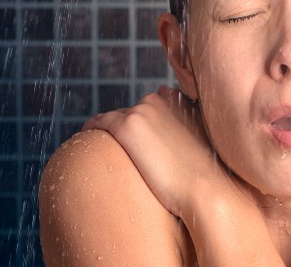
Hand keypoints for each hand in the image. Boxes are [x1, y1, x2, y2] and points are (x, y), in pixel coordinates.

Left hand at [82, 86, 231, 216]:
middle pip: (126, 113)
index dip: (136, 125)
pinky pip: (99, 124)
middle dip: (119, 127)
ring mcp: (141, 112)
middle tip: (112, 148)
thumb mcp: (197, 143)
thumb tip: (172, 113)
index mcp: (172, 102)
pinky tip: (85, 142)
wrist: (205, 189)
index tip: (131, 140)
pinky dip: (91, 130)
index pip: (144, 108)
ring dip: (105, 130)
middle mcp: (155, 101)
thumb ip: (185, 128)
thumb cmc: (203, 173)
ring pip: (112, 118)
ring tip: (96, 147)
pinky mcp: (128, 128)